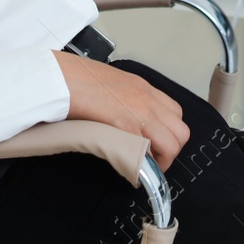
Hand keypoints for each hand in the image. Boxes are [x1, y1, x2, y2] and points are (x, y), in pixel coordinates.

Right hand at [52, 51, 189, 170]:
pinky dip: (145, 163)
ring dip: (162, 159)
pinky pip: (150, 152)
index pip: (175, 113)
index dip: (170, 133)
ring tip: (144, 166)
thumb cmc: (77, 79)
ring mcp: (142, 112)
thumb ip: (125, 100)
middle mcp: (148, 99)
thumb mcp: (111, 84)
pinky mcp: (128, 126)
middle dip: (171, 150)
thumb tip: (124, 117)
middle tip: (155, 160)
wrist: (63, 77)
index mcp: (143, 88)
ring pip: (173, 144)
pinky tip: (131, 166)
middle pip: (181, 131)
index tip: (158, 144)